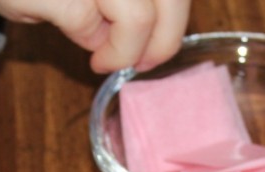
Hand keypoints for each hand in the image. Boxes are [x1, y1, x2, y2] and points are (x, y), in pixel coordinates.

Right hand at [0, 0, 190, 72]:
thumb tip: (154, 32)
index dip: (176, 17)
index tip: (160, 44)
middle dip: (164, 39)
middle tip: (144, 63)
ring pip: (139, 16)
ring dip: (129, 49)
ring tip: (108, 58)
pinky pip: (90, 26)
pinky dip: (99, 47)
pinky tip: (89, 49)